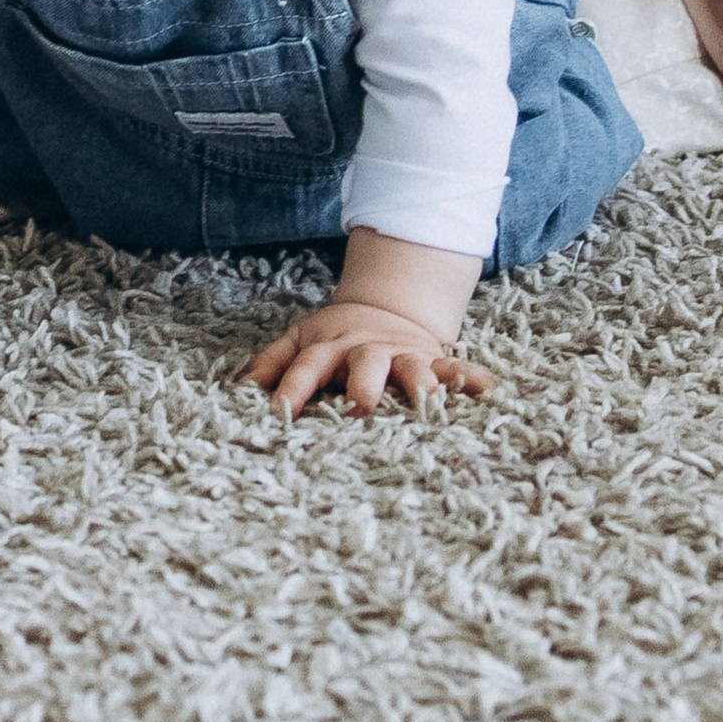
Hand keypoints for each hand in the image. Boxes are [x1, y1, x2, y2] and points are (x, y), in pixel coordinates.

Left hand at [244, 227, 491, 416]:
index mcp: (328, 348)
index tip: (277, 414)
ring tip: (428, 403)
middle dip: (362, 386)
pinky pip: (455, 367)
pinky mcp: (431, 358)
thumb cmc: (334, 337)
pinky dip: (470, 378)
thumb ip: (269, 364)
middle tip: (358, 409)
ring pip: (412, 368)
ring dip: (419, 384)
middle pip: (363, 365)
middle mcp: (365, 351)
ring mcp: (401, 354)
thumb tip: (235, 392)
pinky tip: (488, 390)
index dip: (290, 389)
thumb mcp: (298, 341)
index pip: (304, 369)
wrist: (384, 307)